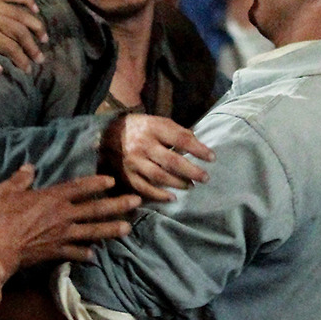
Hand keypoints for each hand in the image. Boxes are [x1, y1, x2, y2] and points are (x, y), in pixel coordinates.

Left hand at [0, 0, 46, 76]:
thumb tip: (1, 69)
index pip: (9, 45)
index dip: (22, 58)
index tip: (28, 68)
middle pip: (18, 28)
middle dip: (32, 44)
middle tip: (40, 56)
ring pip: (17, 11)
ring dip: (33, 23)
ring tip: (43, 36)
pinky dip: (23, 0)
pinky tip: (34, 8)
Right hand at [0, 165, 140, 272]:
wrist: (0, 250)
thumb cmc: (3, 219)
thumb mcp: (7, 192)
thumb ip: (21, 178)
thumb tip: (29, 167)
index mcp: (53, 198)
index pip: (80, 187)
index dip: (96, 183)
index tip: (112, 181)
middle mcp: (64, 215)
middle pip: (96, 209)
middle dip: (118, 204)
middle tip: (136, 202)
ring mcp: (63, 235)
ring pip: (93, 231)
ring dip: (112, 229)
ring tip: (128, 228)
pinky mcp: (58, 251)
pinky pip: (76, 252)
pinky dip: (86, 254)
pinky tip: (94, 254)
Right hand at [100, 114, 214, 202]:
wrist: (108, 134)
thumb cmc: (141, 128)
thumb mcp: (158, 122)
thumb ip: (177, 132)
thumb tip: (197, 146)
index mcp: (153, 128)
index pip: (180, 139)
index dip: (198, 149)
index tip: (212, 157)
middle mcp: (143, 145)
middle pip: (171, 161)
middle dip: (191, 171)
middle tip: (205, 177)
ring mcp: (133, 162)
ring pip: (159, 176)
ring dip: (178, 183)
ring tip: (191, 186)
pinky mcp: (127, 175)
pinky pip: (144, 188)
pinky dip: (159, 195)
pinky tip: (172, 197)